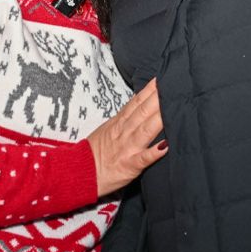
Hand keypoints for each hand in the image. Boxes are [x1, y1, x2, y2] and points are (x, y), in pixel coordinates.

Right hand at [88, 79, 166, 197]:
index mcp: (119, 123)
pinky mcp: (129, 166)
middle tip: (173, 84)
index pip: (136, 103)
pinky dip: (154, 153)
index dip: (149, 90)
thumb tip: (140, 106)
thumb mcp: (107, 129)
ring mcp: (127, 149)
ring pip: (145, 130)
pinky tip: (166, 147)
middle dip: (158, 98)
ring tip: (173, 108)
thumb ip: (125, 118)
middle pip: (143, 112)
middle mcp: (124, 133)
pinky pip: (143, 159)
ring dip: (159, 118)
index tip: (162, 78)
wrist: (78, 173)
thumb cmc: (94, 153)